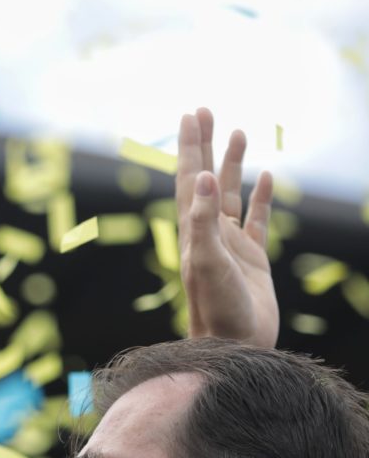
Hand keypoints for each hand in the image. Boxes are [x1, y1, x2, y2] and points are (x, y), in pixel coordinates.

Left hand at [176, 107, 277, 346]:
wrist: (233, 346)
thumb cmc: (217, 309)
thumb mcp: (208, 262)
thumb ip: (203, 221)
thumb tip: (205, 177)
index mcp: (194, 230)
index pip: (191, 177)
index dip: (191, 146)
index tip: (191, 115)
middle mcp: (209, 232)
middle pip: (207, 177)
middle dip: (205, 144)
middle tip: (204, 110)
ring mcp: (231, 244)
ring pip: (232, 193)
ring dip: (233, 163)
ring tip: (237, 132)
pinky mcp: (252, 259)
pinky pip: (256, 219)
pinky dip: (260, 196)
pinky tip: (266, 176)